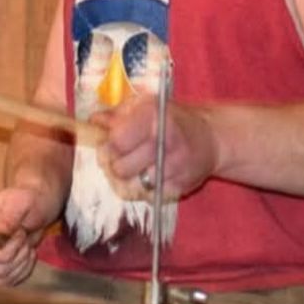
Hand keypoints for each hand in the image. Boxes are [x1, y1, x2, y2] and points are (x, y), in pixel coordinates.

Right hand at [0, 187, 52, 286]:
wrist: (41, 203)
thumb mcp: (23, 201)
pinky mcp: (1, 266)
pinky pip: (10, 280)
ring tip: (27, 244)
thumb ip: (9, 216)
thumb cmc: (31, 199)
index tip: (20, 234)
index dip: (2, 252)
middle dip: (16, 256)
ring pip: (1, 277)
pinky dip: (24, 270)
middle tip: (25, 237)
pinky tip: (28, 254)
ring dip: (21, 263)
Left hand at [93, 95, 217, 202]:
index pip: (117, 140)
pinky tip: (151, 177)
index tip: (109, 145)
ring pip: (133, 185)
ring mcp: (175, 165)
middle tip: (120, 160)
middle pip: (121, 167)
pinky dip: (145, 190)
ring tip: (134, 169)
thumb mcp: (145, 107)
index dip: (108, 146)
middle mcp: (166, 140)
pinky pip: (149, 196)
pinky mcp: (181, 187)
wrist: (210, 138)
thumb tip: (92, 122)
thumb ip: (117, 115)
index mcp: (153, 116)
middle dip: (115, 166)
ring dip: (129, 180)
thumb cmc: (171, 120)